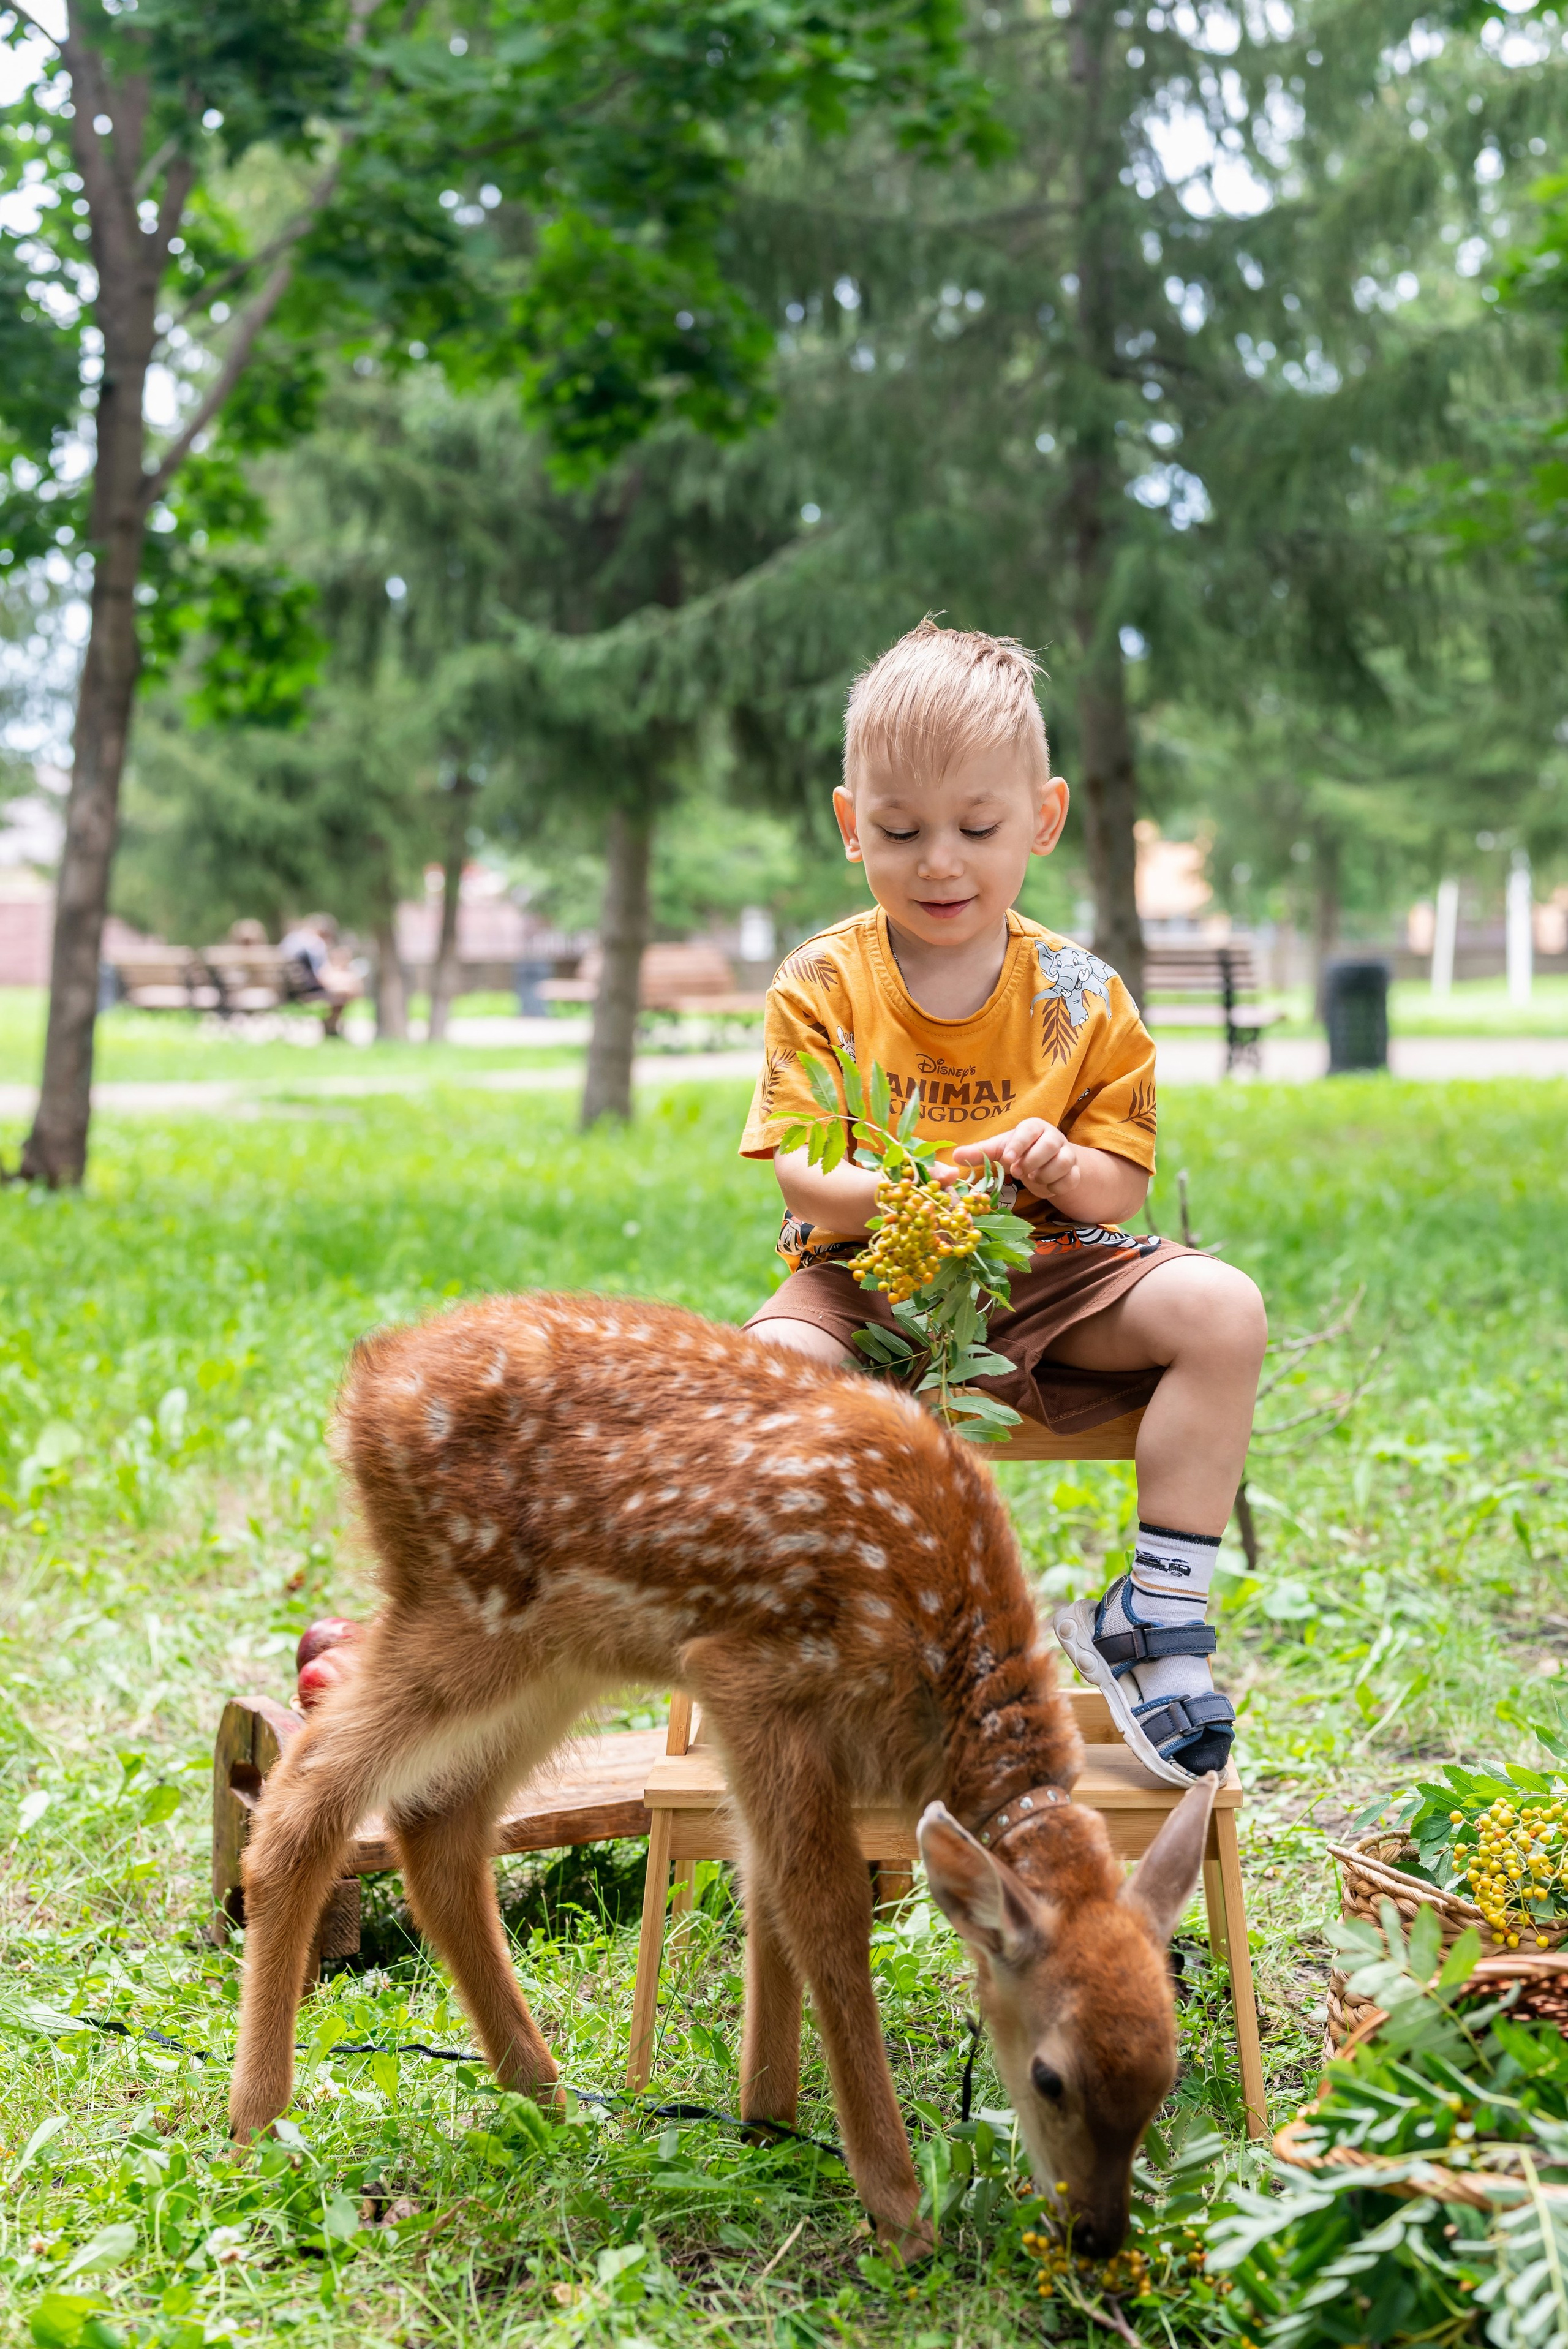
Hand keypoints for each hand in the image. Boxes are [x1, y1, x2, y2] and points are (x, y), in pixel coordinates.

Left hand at [951, 1119, 1079, 1199]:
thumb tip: (954, 1156)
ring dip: (1045, 1175)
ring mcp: (1067, 1153)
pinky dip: (1057, 1187)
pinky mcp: (1075, 1171)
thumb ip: (980, 1152)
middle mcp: (1053, 1137)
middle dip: (1032, 1161)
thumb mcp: (999, 1150)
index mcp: (1033, 1127)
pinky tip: (1046, 1188)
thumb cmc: (1019, 1152)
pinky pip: (1071, 1179)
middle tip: (1017, 1172)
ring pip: (1064, 1162)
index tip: (1007, 1159)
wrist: (1046, 1163)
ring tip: (1032, 1180)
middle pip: (1050, 1144)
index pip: (1029, 1129)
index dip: (1019, 1144)